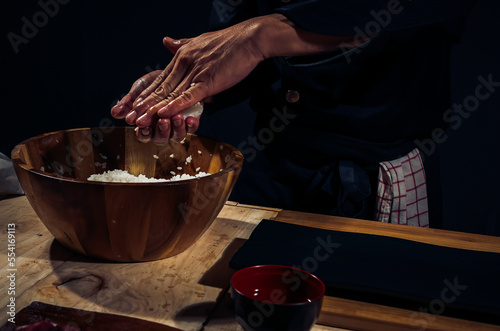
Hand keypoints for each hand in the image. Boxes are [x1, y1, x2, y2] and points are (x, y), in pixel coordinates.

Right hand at [110, 70, 197, 144]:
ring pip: (177, 136)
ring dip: (177, 129)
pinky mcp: (191, 121)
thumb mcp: (140, 89)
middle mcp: (162, 129)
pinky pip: (193, 129)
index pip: (143, 135)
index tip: (142, 126)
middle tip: (162, 121)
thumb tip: (115, 113)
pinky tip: (191, 118)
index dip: (143, 133)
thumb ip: (129, 101)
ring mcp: (177, 127)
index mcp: (147, 124)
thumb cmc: (155, 84)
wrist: (177, 72)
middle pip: (160, 139)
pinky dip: (192, 125)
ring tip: (177, 117)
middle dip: (161, 131)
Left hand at [112, 17, 266, 144]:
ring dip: (155, 109)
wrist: (249, 39)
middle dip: (146, 105)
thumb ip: (182, 44)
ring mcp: (196, 71)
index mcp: (182, 55)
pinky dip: (176, 105)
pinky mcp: (208, 80)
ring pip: (171, 94)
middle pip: (162, 88)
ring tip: (142, 121)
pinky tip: (166, 113)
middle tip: (132, 118)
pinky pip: (189, 95)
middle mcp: (185, 62)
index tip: (135, 105)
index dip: (148, 93)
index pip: (161, 78)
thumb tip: (166, 41)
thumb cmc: (229, 42)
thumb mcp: (200, 41)